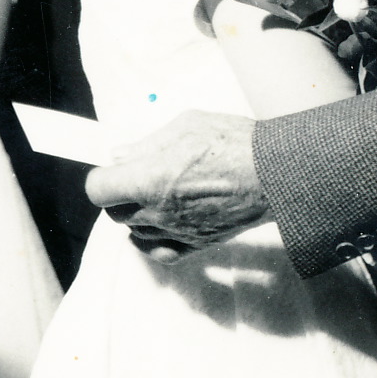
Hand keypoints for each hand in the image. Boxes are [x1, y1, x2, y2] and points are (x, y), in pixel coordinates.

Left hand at [84, 111, 266, 263]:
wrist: (277, 172)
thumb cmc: (236, 143)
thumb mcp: (187, 125)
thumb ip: (147, 143)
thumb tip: (120, 156)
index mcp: (149, 178)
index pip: (99, 189)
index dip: (102, 178)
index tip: (111, 170)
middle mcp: (158, 210)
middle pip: (114, 212)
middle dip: (119, 193)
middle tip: (137, 176)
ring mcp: (177, 231)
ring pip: (135, 231)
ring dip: (138, 214)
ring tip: (157, 194)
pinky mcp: (196, 243)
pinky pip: (158, 252)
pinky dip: (151, 241)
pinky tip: (159, 224)